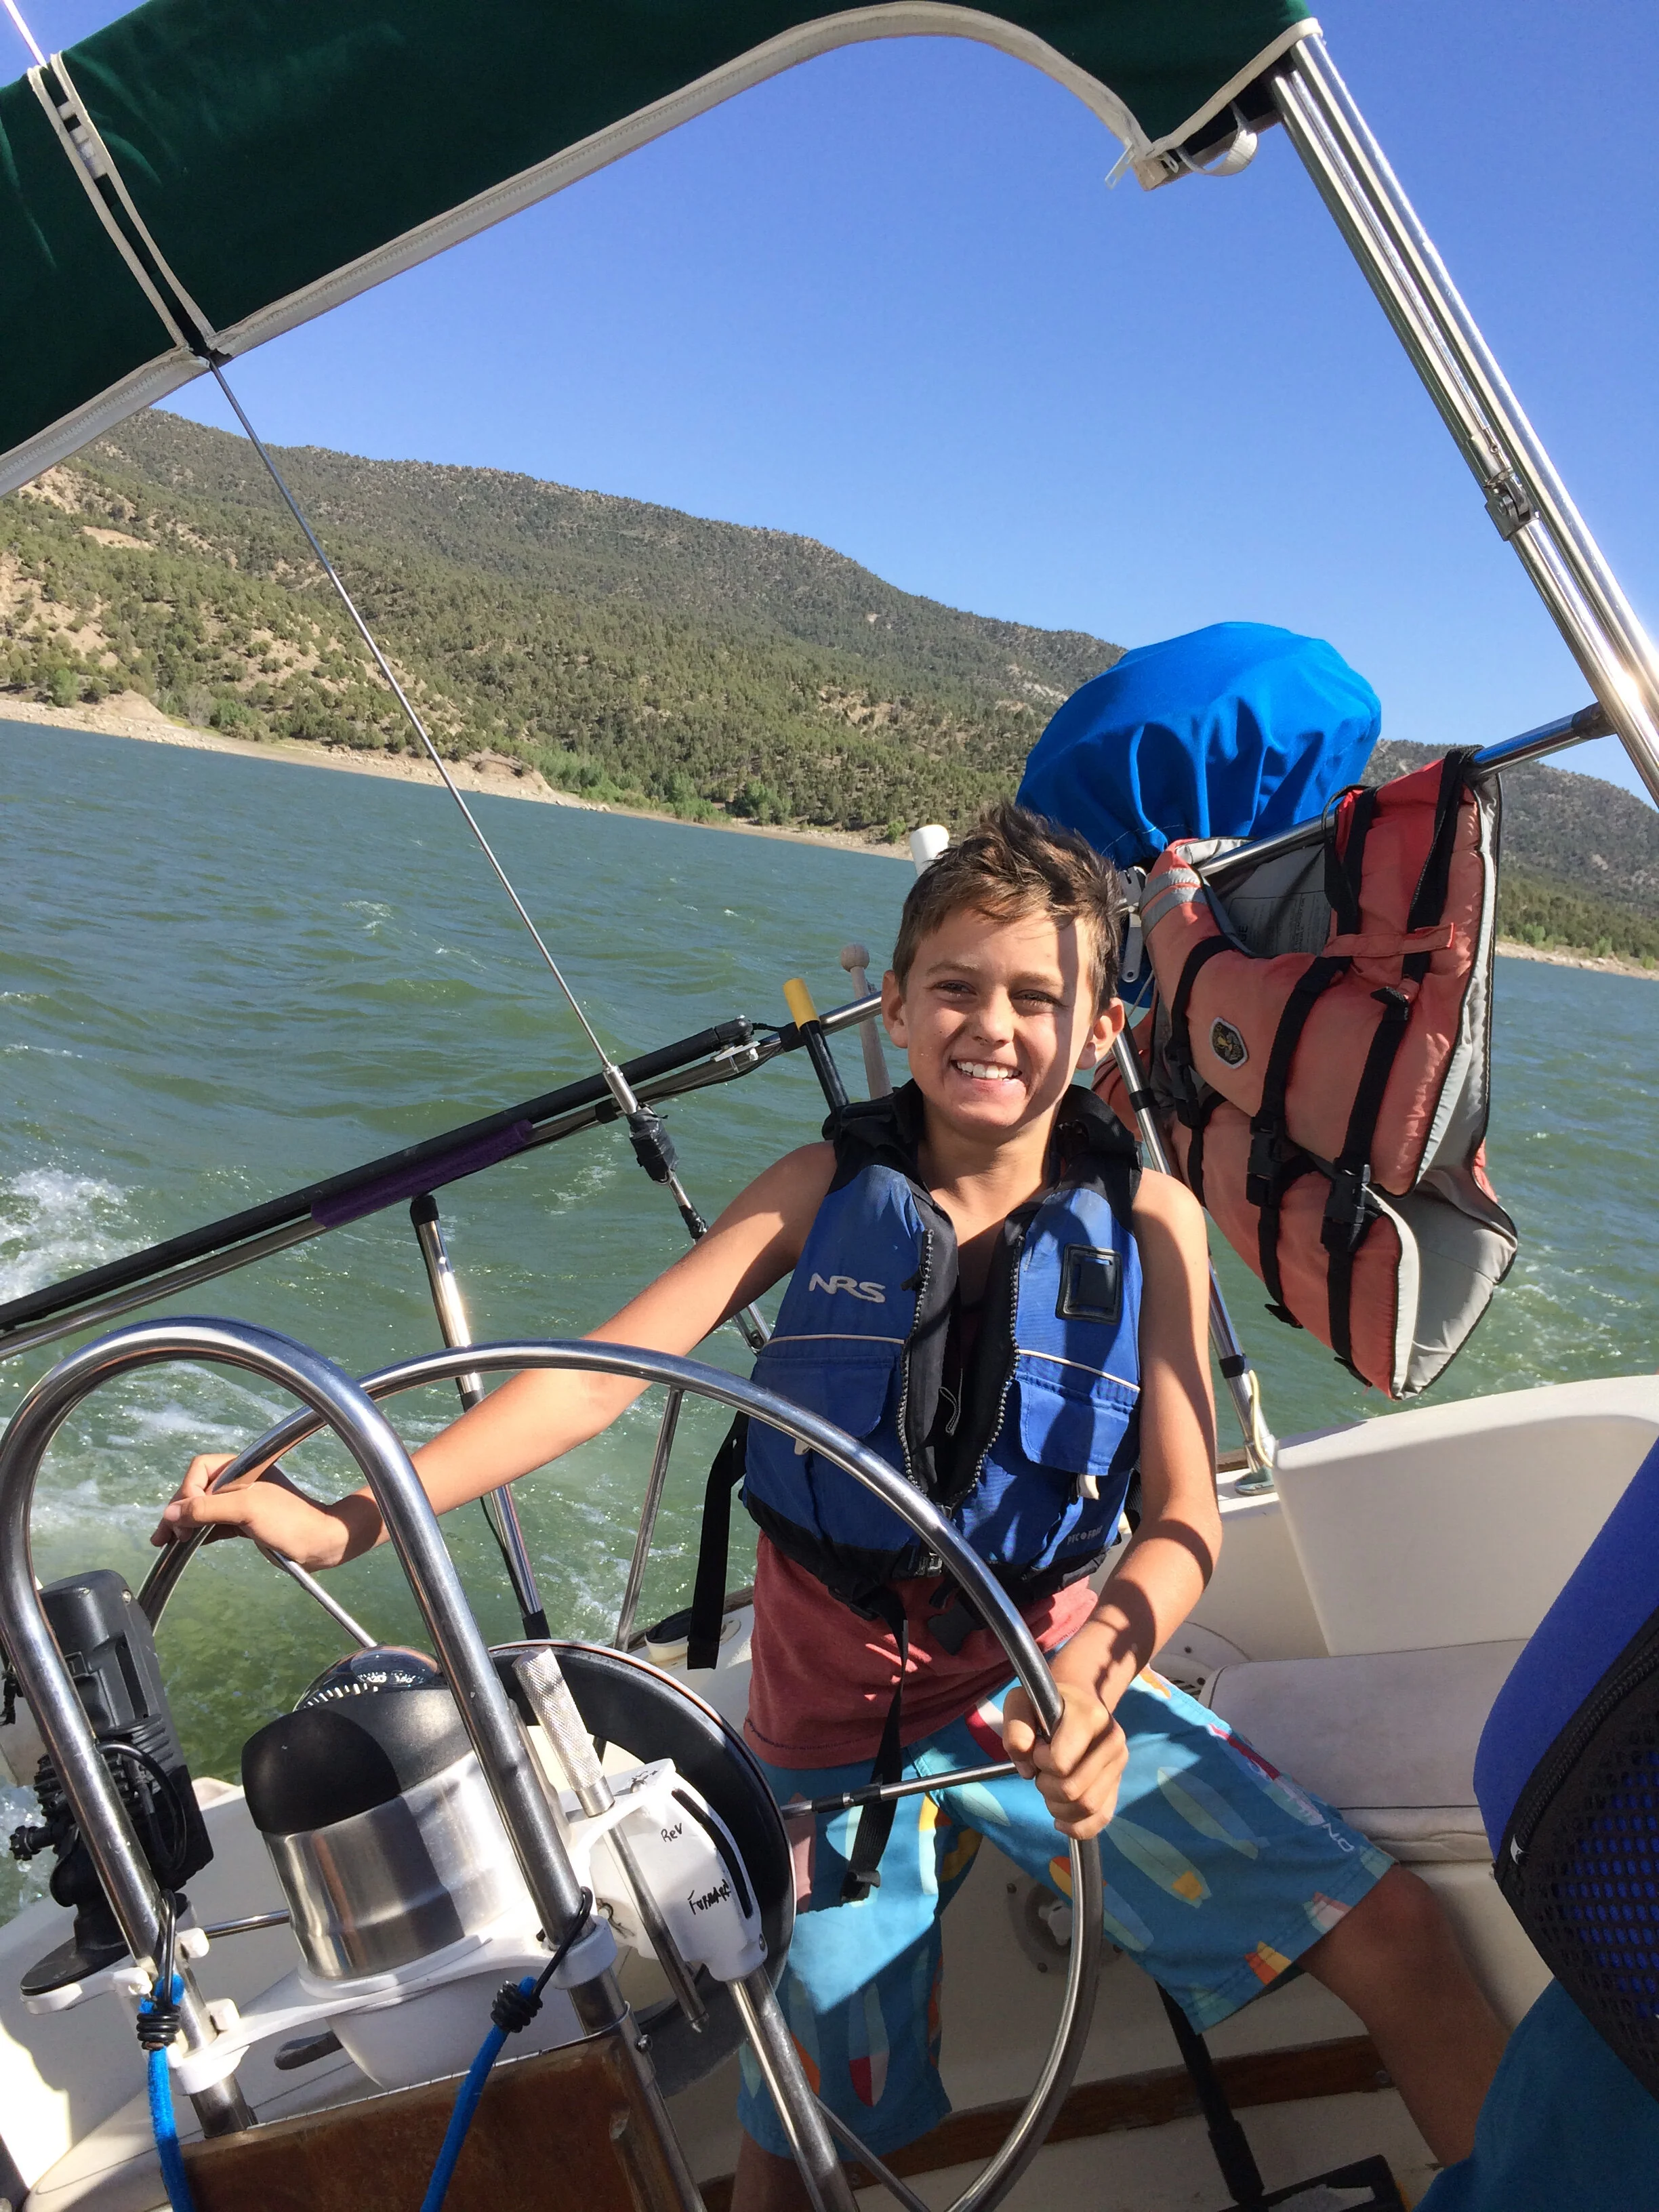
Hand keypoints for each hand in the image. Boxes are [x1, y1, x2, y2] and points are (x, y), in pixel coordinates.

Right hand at [150, 1454, 366, 1569]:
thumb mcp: (246, 1509)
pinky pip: (213, 1525)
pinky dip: (197, 1533)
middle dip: (180, 1510)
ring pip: (203, 1509)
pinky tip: (183, 1544)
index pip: (201, 1469)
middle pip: (197, 1490)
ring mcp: (241, 1503)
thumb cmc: (288, 1521)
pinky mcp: (244, 1523)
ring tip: (164, 1542)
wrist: (320, 1544)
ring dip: (183, 1523)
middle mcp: (239, 1482)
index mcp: (242, 1468)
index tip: (188, 1515)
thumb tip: (171, 1513)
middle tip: (167, 1535)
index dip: (189, 1490)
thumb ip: (207, 1509)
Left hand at [1001, 1648, 1128, 1841]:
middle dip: (1046, 1787)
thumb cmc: (1044, 1705)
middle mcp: (1112, 1740)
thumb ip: (1015, 1729)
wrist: (1076, 1704)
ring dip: (1058, 1808)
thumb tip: (1027, 1768)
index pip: (1061, 1763)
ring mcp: (1119, 1764)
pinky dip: (1077, 1826)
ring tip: (1051, 1788)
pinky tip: (1060, 1818)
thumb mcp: (1020, 1703)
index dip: (1040, 1762)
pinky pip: (1100, 1820)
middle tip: (1042, 1771)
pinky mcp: (1118, 1784)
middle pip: (1073, 1790)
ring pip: (1087, 1808)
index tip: (1037, 1749)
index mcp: (1090, 1717)